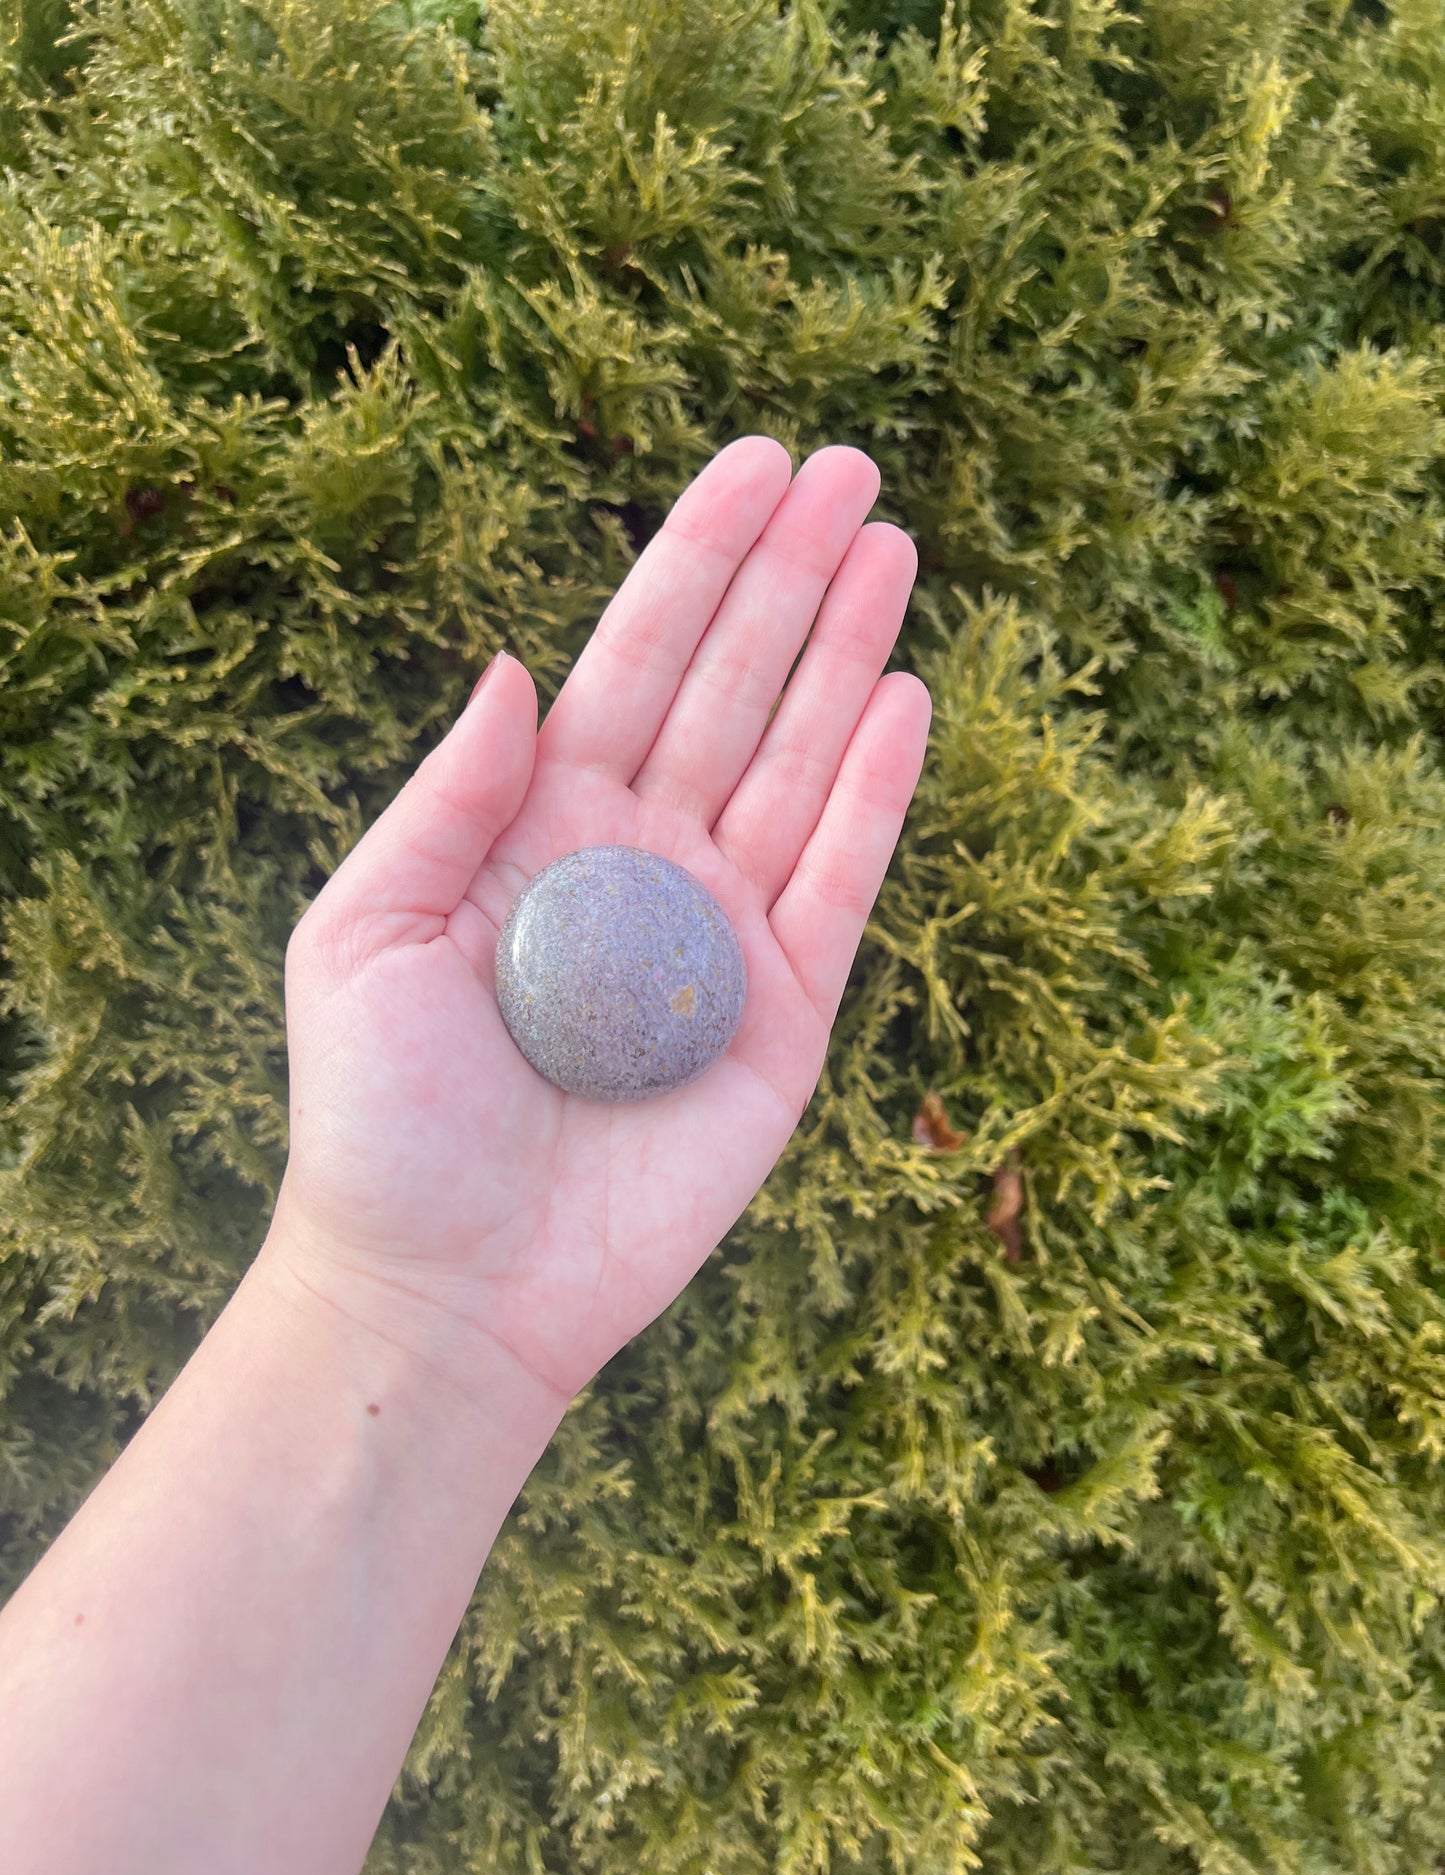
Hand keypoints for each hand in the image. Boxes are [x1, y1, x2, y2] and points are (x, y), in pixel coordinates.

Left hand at [268, 438, 930, 1407]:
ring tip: (892, 549)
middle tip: (853, 470)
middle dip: (791, 579)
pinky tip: (904, 701)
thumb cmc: (385, 1117)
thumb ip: (450, 796)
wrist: (451, 1287)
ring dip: (847, 656)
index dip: (695, 562)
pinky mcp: (784, 1019)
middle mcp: (643, 863)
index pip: (634, 664)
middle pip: (733, 690)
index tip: (755, 464)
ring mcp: (720, 936)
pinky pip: (840, 887)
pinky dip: (873, 797)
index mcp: (543, 827)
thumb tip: (519, 663)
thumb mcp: (366, 931)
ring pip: (797, 765)